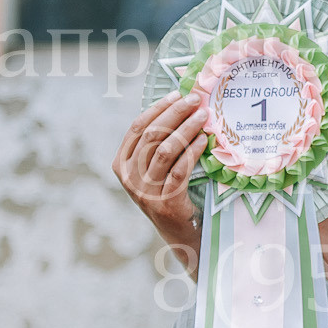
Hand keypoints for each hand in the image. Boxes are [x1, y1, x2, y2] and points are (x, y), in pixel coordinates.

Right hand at [112, 92, 210, 270]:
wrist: (179, 234)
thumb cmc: (169, 194)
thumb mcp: (154, 170)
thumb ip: (156, 145)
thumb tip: (178, 106)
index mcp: (122, 165)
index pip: (136, 128)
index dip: (157, 108)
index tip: (177, 94)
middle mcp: (129, 178)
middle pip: (151, 135)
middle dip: (175, 113)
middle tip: (195, 100)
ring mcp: (145, 192)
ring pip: (165, 149)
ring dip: (187, 128)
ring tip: (203, 115)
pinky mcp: (165, 202)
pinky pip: (180, 169)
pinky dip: (193, 151)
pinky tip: (205, 140)